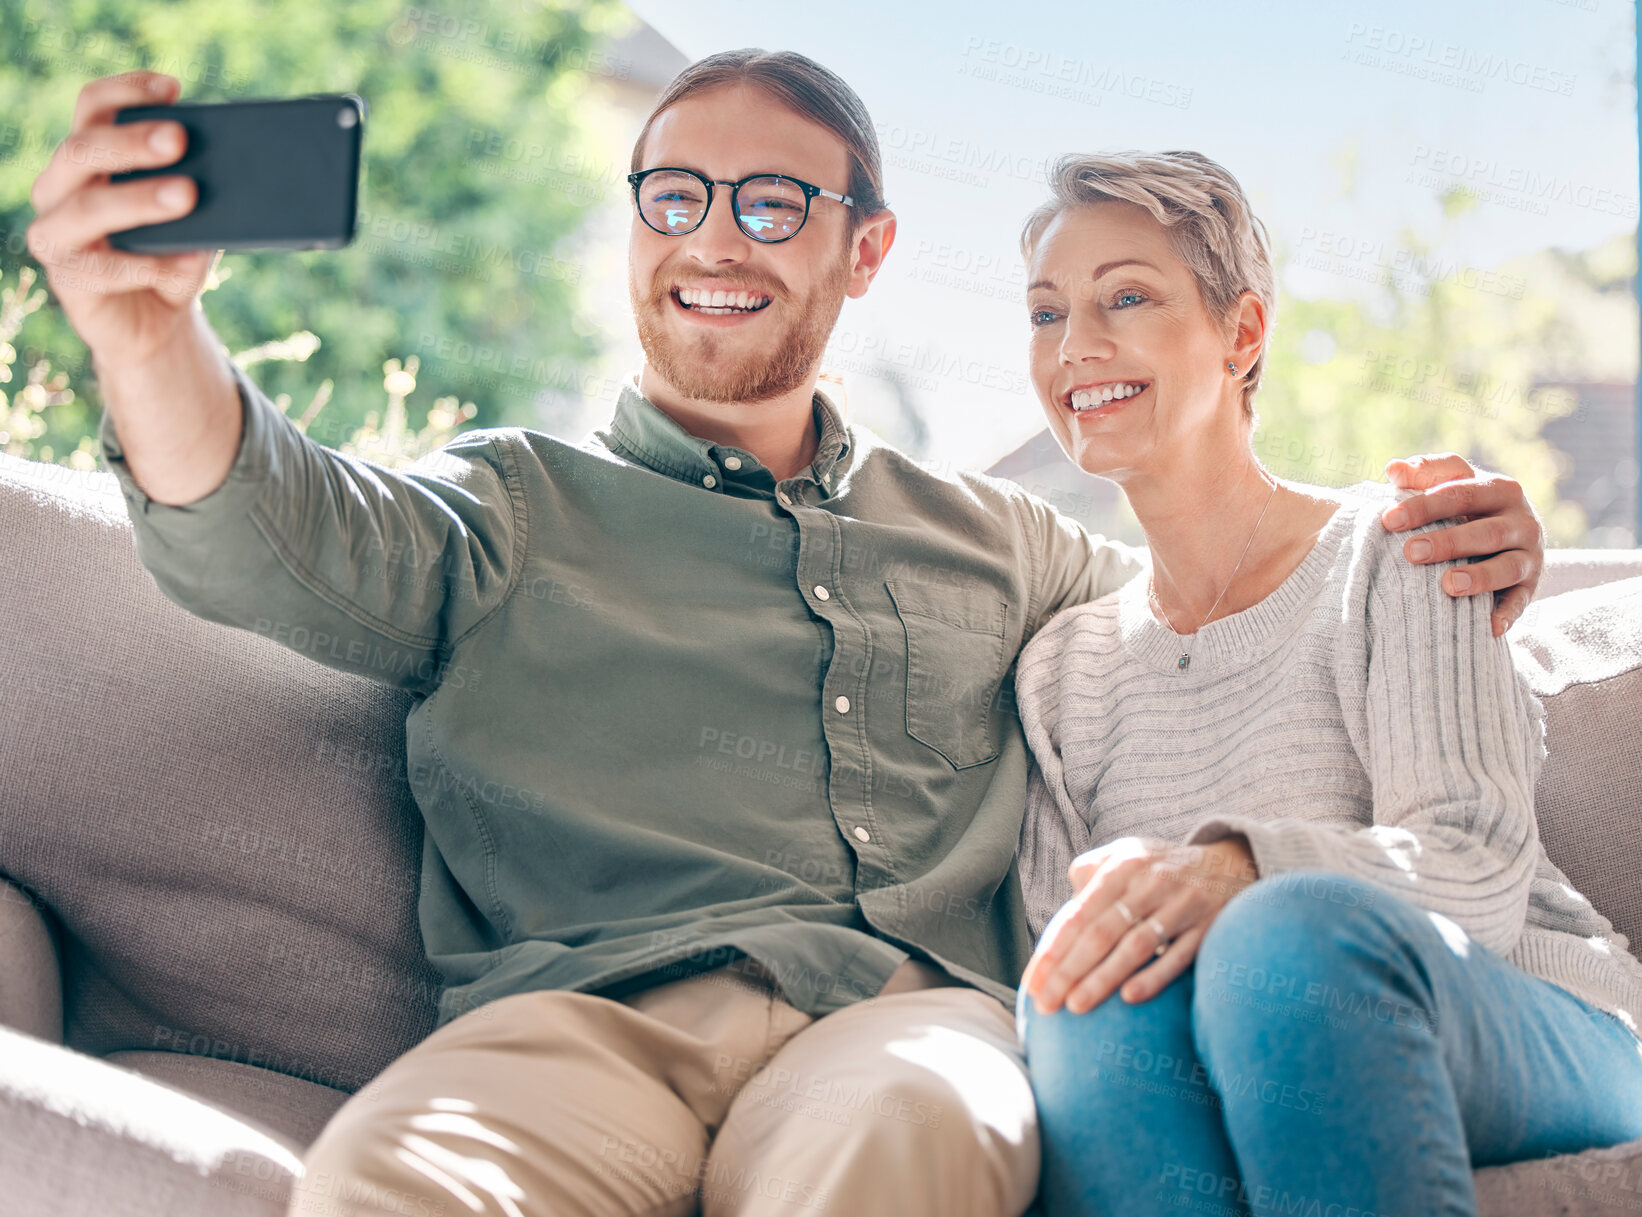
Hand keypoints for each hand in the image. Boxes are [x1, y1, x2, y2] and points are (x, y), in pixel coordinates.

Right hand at [24, 70, 217, 368]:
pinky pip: (102, 268)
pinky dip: (148, 265)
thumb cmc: (172, 258)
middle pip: (82, 148)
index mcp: (87, 159)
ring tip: (186, 195)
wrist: (154, 325)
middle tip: (179, 139)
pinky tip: (183, 263)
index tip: (172, 86)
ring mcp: (55, 233)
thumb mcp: (193, 223)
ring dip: (139, 199)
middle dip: (131, 141)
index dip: (127, 91)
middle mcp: (59, 188)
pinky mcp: (66, 279)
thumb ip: (199, 196)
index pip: (92, 107)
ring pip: (88, 207)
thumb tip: (225, 178)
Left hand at [1022, 835, 1257, 1015]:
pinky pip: (1179, 955)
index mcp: (1122, 866)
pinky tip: (1130, 998)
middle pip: (1101, 932)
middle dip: (1069, 971)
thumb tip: (1062, 913)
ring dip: (1103, 978)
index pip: (1079, 914)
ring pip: (1136, 945)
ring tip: (1076, 1006)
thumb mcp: (1126, 854)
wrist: (1230, 862)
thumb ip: (1089, 874)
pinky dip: (1154, 976)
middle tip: (1046, 1005)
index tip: (1033, 984)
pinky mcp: (1209, 926)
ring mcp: (1181, 905)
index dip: (1053, 950)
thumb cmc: (1161, 868)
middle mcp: (1150, 883)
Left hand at [1382, 453, 1543, 637]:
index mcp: (1498, 489)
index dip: (1423, 505)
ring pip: (1507, 566)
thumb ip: (1425, 474)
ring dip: (1479, 577)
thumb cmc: (1468, 508)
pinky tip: (1489, 627)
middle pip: (1485, 531)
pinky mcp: (1531, 586)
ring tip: (1448, 585)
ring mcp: (1529, 555)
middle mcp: (1521, 520)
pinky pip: (1521, 601)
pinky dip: (1506, 614)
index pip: (1459, 492)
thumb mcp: (1452, 484)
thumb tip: (1393, 468)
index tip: (1388, 520)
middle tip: (1410, 553)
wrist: (1512, 537)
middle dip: (1448, 542)